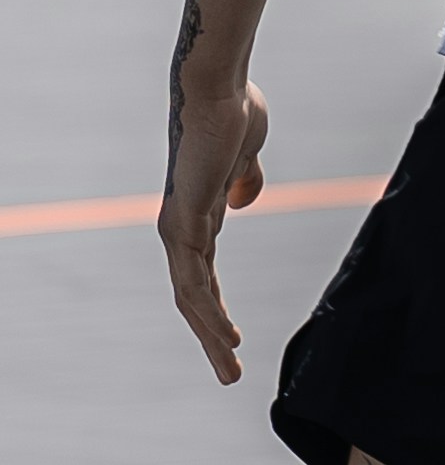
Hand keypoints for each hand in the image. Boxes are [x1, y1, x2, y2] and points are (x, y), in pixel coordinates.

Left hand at [159, 71, 269, 385]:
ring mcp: (179, 228)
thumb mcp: (246, 156)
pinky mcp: (183, 223)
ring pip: (192, 299)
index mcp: (198, 215)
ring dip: (210, 337)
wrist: (218, 90)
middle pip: (193, 298)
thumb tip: (243, 202)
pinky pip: (195, 280)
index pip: (204, 277)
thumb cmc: (234, 112)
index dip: (217, 311)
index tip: (235, 339)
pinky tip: (227, 335)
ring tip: (231, 370)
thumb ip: (244, 180)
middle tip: (230, 374)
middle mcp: (181, 229)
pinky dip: (209, 312)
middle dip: (211, 338)